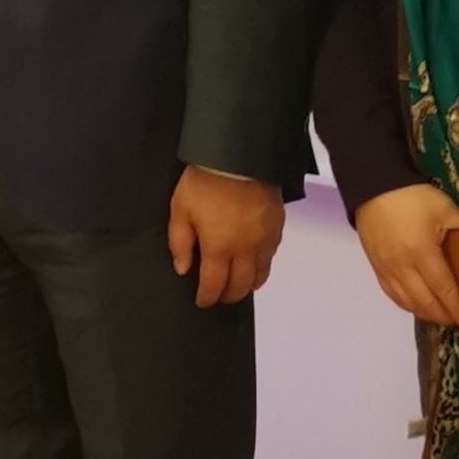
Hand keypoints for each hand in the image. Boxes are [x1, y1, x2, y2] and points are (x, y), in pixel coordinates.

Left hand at [167, 165, 283, 307]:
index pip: (214, 284)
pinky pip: (272, 255)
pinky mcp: (278, 227)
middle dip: (229, 295)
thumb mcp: (180, 210)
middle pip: (241, 285)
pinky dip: (263, 265)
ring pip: (261, 274)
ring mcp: (265, 239)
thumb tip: (183, 270)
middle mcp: (245, 250)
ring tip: (240, 285)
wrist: (239, 156)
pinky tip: (256, 262)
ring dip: (249, 284)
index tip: (203, 302)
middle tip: (221, 297)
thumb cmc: (204, 183)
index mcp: (219, 248)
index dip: (207, 297)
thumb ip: (180, 242)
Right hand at [352, 182, 458, 326]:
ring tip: (444, 317)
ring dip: (428, 313)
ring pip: (408, 302)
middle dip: (446, 317)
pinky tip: (420, 306)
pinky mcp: (376, 267)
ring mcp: (387, 269)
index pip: (445, 290)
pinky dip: (408, 305)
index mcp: (423, 253)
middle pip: (426, 302)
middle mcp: (403, 266)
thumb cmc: (415, 197)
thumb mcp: (448, 210)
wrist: (376, 187)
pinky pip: (392, 294)